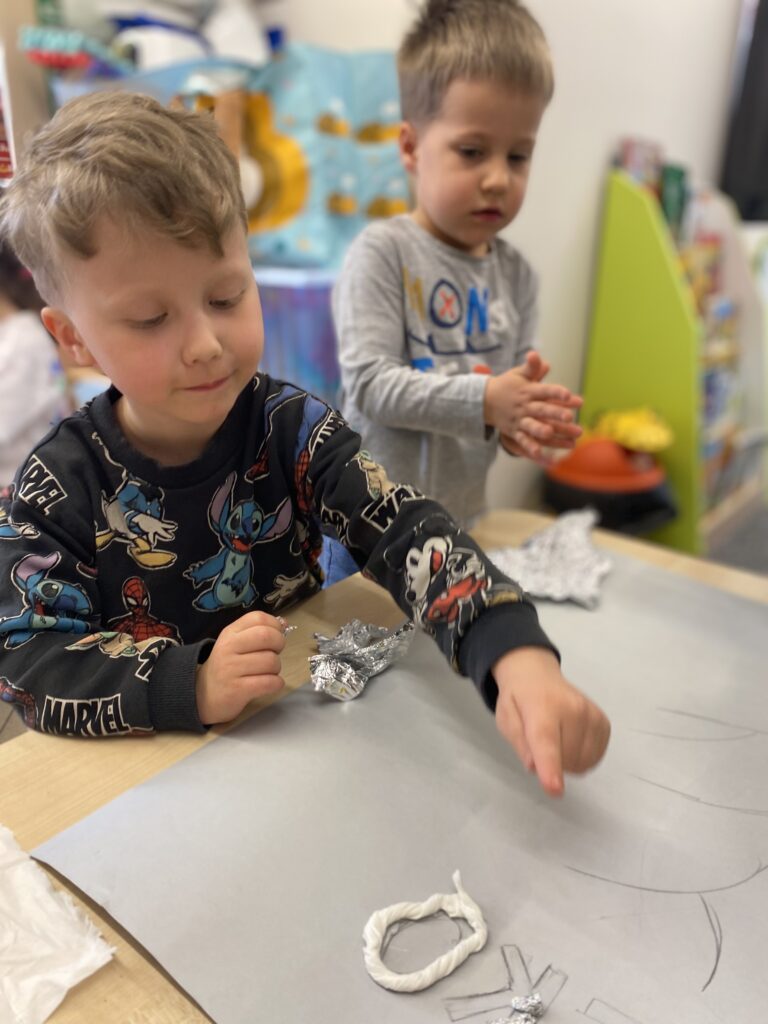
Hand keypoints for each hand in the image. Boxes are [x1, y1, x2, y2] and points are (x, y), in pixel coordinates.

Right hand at [196, 611, 286, 724]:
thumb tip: (284, 623)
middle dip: (279, 644)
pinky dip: (276, 684)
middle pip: (267, 636)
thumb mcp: (235, 644)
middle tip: (275, 653)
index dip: (275, 625)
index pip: (258, 618)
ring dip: (276, 668)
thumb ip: (257, 632)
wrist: (203, 696)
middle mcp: (228, 648)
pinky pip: (269, 682)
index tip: (276, 635)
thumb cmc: (227, 667)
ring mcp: (231, 669)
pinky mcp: (237, 689)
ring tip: (267, 672)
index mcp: (230, 633)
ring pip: (271, 661)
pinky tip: (270, 684)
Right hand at [485, 351, 582, 463]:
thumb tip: (537, 355)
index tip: (569, 395)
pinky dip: (531, 448)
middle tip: (570, 417)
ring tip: (550, 433)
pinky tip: (542, 456)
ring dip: (540, 430)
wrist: (484, 400)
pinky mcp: (514, 431)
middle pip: (541, 409)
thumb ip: (532, 367)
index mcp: (528, 390)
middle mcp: (524, 406)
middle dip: (555, 413)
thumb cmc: (507, 385)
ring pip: (531, 426)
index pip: (544, 391)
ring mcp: (518, 420)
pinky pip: (523, 441)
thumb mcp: (518, 374)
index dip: (556, 392)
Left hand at [493, 646, 609, 796]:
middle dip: (550, 762)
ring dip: (567, 762)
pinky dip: (581, 757)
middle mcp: (573, 709)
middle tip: (539, 741)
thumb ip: (519, 743)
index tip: (555, 790)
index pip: (547, 742)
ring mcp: (592, 715)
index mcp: (542, 707)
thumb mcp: (506, 719)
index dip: (550, 768)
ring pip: (582, 763)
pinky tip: (570, 740)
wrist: (538, 675)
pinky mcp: (604, 723)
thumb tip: (534, 766)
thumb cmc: (519, 700)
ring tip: (555, 739)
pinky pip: (595, 758)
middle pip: (566, 759)